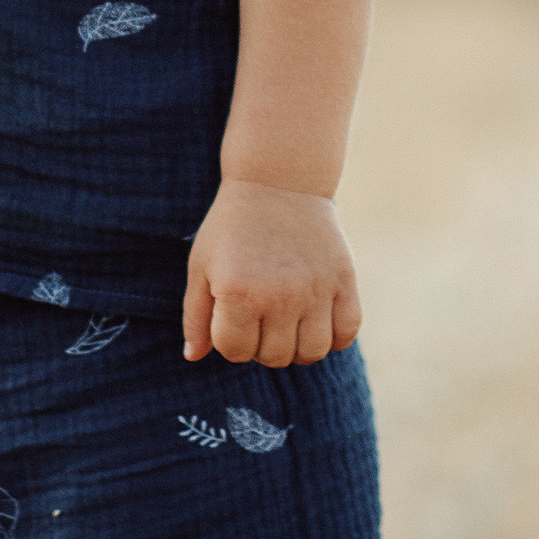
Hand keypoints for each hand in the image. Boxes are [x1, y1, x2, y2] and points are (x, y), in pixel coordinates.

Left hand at [183, 181, 361, 368]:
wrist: (277, 182)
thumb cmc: (231, 226)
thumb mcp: (202, 266)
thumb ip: (195, 316)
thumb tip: (193, 357)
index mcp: (239, 294)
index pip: (235, 351)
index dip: (230, 340)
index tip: (232, 317)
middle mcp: (280, 297)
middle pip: (274, 357)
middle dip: (261, 346)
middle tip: (259, 320)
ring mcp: (316, 290)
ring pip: (312, 352)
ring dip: (297, 348)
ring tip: (288, 325)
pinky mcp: (344, 280)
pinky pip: (346, 332)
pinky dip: (334, 337)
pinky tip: (317, 320)